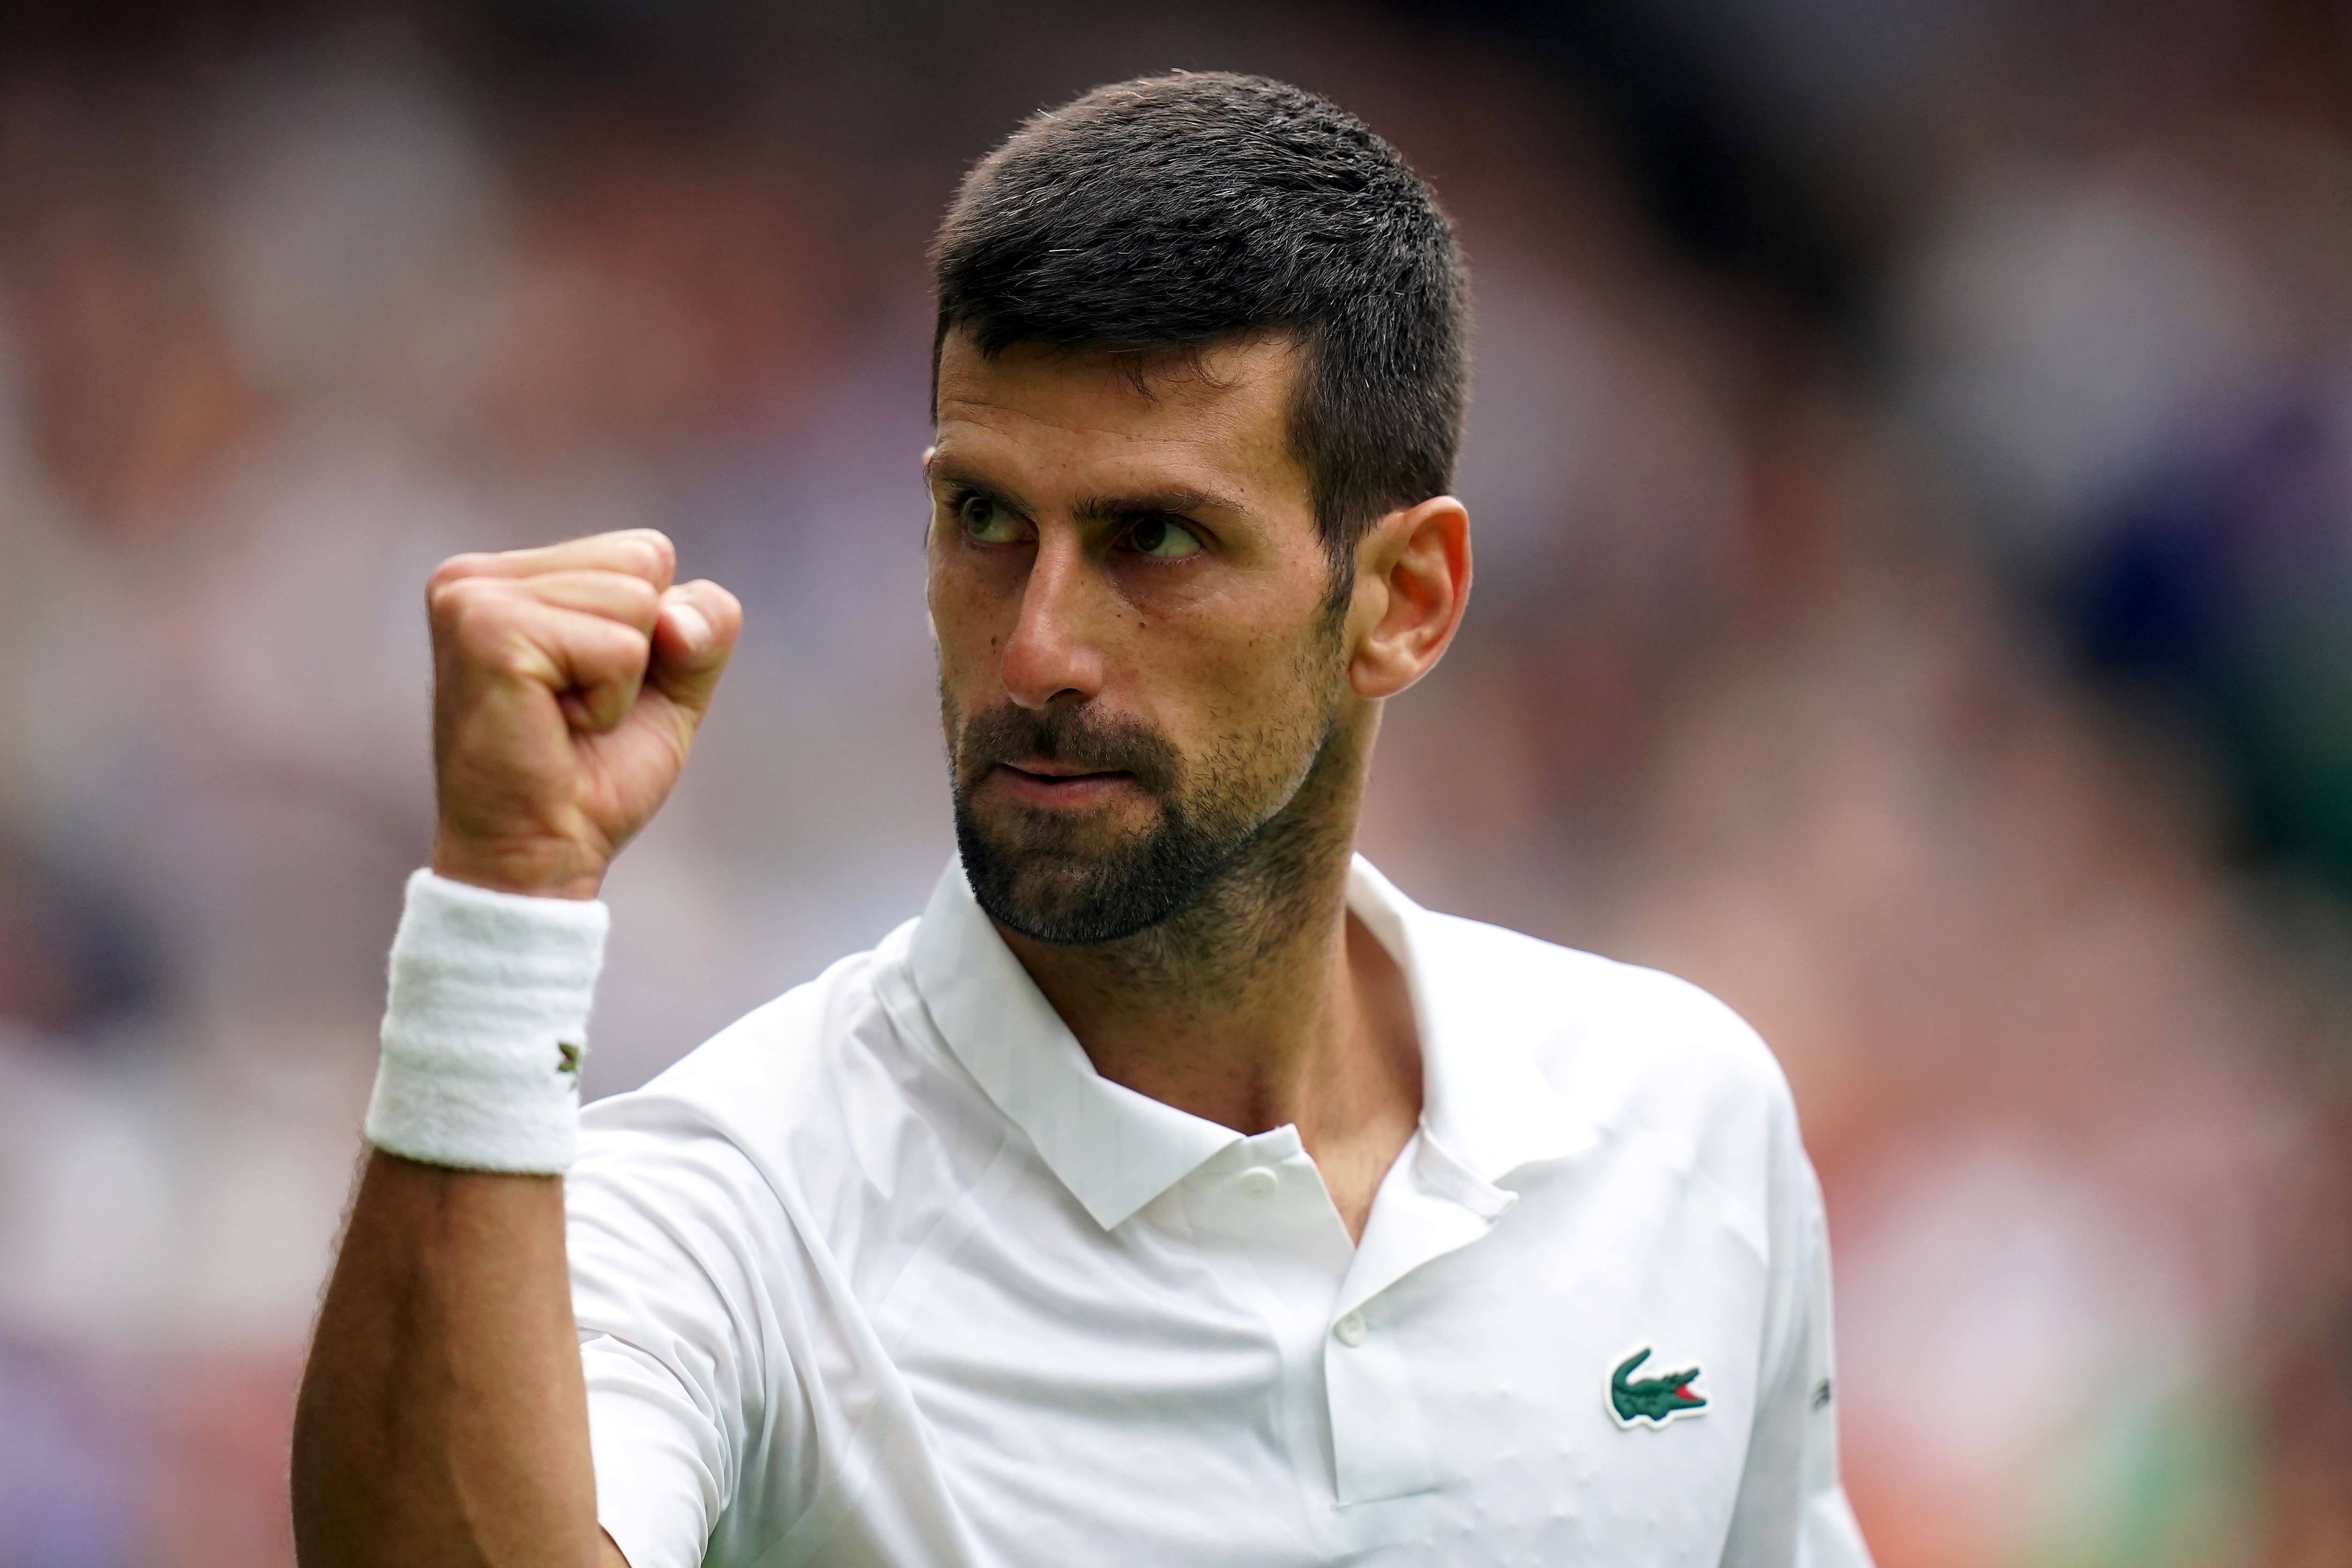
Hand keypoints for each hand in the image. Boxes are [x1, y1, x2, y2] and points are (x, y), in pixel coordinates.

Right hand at [426, 529, 742, 898]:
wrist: (541, 856)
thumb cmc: (595, 773)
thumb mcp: (672, 683)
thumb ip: (703, 624)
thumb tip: (675, 619)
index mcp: (509, 575)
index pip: (646, 552)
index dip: (653, 632)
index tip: (592, 688)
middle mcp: (476, 576)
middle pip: (644, 564)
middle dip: (639, 652)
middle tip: (574, 709)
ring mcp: (474, 599)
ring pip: (636, 603)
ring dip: (622, 680)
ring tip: (562, 718)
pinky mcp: (489, 633)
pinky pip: (620, 649)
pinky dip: (610, 702)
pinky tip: (556, 726)